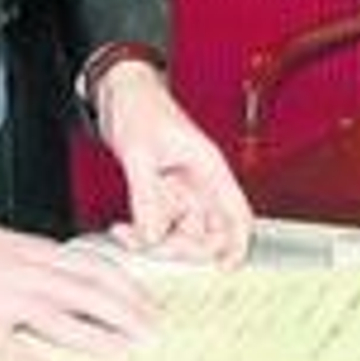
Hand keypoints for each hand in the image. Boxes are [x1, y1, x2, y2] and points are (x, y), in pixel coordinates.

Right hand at [0, 207, 156, 360]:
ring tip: (123, 354)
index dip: (132, 290)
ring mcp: (5, 298)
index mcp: (44, 254)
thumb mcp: (22, 246)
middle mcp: (32, 274)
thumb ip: (53, 264)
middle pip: (90, 295)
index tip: (153, 309)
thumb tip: (89, 283)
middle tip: (153, 336)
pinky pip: (9, 347)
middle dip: (127, 316)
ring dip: (95, 338)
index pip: (101, 271)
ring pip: (60, 319)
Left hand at [96, 62, 253, 266]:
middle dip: (182, 248)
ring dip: (153, 243)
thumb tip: (153, 236)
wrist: (121, 93)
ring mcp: (182, 192)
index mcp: (210, 167)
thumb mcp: (140, 152)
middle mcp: (201, 184)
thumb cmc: (140, 108)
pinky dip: (140, 235)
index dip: (239, 242)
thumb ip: (147, 197)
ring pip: (180, 235)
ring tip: (124, 232)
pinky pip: (158, 228)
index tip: (227, 268)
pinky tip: (121, 228)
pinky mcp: (162, 196)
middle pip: (208, 233)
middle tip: (152, 247)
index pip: (237, 212)